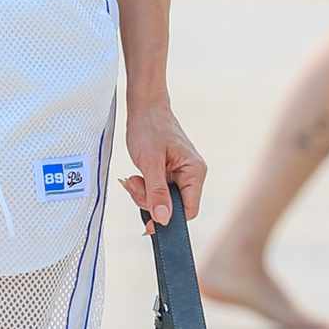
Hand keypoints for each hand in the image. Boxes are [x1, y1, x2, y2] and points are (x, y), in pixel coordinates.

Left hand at [120, 97, 206, 227]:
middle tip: (135, 183)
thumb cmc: (149, 127)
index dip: (169, 218)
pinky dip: (144, 188)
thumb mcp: (150, 162)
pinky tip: (136, 177)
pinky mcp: (169, 174)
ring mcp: (180, 175)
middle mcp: (191, 176)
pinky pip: (157, 191)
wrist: (144, 107)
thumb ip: (157, 192)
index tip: (148, 220)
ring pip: (162, 201)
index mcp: (195, 172)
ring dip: (143, 194)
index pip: (189, 211)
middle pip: (173, 208)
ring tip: (134, 178)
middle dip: (150, 200)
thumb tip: (163, 219)